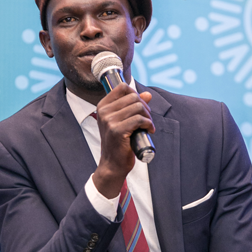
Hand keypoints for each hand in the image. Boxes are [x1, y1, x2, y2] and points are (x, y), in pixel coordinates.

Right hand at [92, 84, 154, 198]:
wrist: (113, 164)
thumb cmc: (119, 142)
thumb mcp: (123, 121)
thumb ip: (134, 106)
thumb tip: (148, 94)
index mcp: (103, 106)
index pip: (122, 87)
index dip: (135, 94)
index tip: (140, 106)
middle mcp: (104, 112)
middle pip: (133, 97)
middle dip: (145, 107)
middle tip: (147, 119)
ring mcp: (109, 121)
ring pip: (138, 107)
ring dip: (148, 116)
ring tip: (148, 126)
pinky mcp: (117, 131)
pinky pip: (139, 119)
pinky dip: (148, 124)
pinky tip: (149, 130)